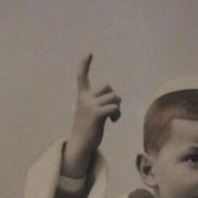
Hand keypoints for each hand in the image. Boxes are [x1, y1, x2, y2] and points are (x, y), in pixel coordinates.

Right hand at [62, 53, 121, 177]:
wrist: (80, 145)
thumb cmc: (87, 130)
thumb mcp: (92, 113)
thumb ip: (100, 103)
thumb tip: (116, 101)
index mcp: (82, 96)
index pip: (81, 76)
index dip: (85, 64)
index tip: (89, 53)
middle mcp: (84, 98)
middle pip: (108, 87)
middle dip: (114, 97)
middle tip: (113, 110)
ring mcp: (90, 106)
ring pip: (114, 97)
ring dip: (118, 107)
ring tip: (113, 117)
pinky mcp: (96, 114)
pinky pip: (114, 107)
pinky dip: (117, 114)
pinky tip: (113, 121)